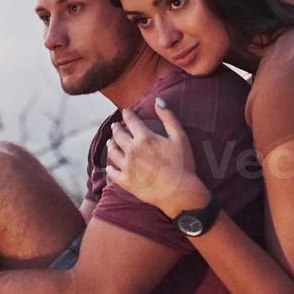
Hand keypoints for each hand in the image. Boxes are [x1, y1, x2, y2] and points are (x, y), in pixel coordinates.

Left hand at [104, 99, 211, 216]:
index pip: (131, 121)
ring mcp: (127, 167)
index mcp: (145, 138)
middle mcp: (132, 150)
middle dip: (116, 128)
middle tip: (115, 125)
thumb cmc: (183, 164)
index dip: (127, 114)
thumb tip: (158, 100)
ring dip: (111, 145)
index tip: (125, 111)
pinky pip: (112, 173)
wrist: (180, 193)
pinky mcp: (126, 182)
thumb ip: (168, 117)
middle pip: (118, 135)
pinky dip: (110, 168)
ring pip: (112, 152)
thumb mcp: (180, 137)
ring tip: (111, 142)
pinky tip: (110, 166)